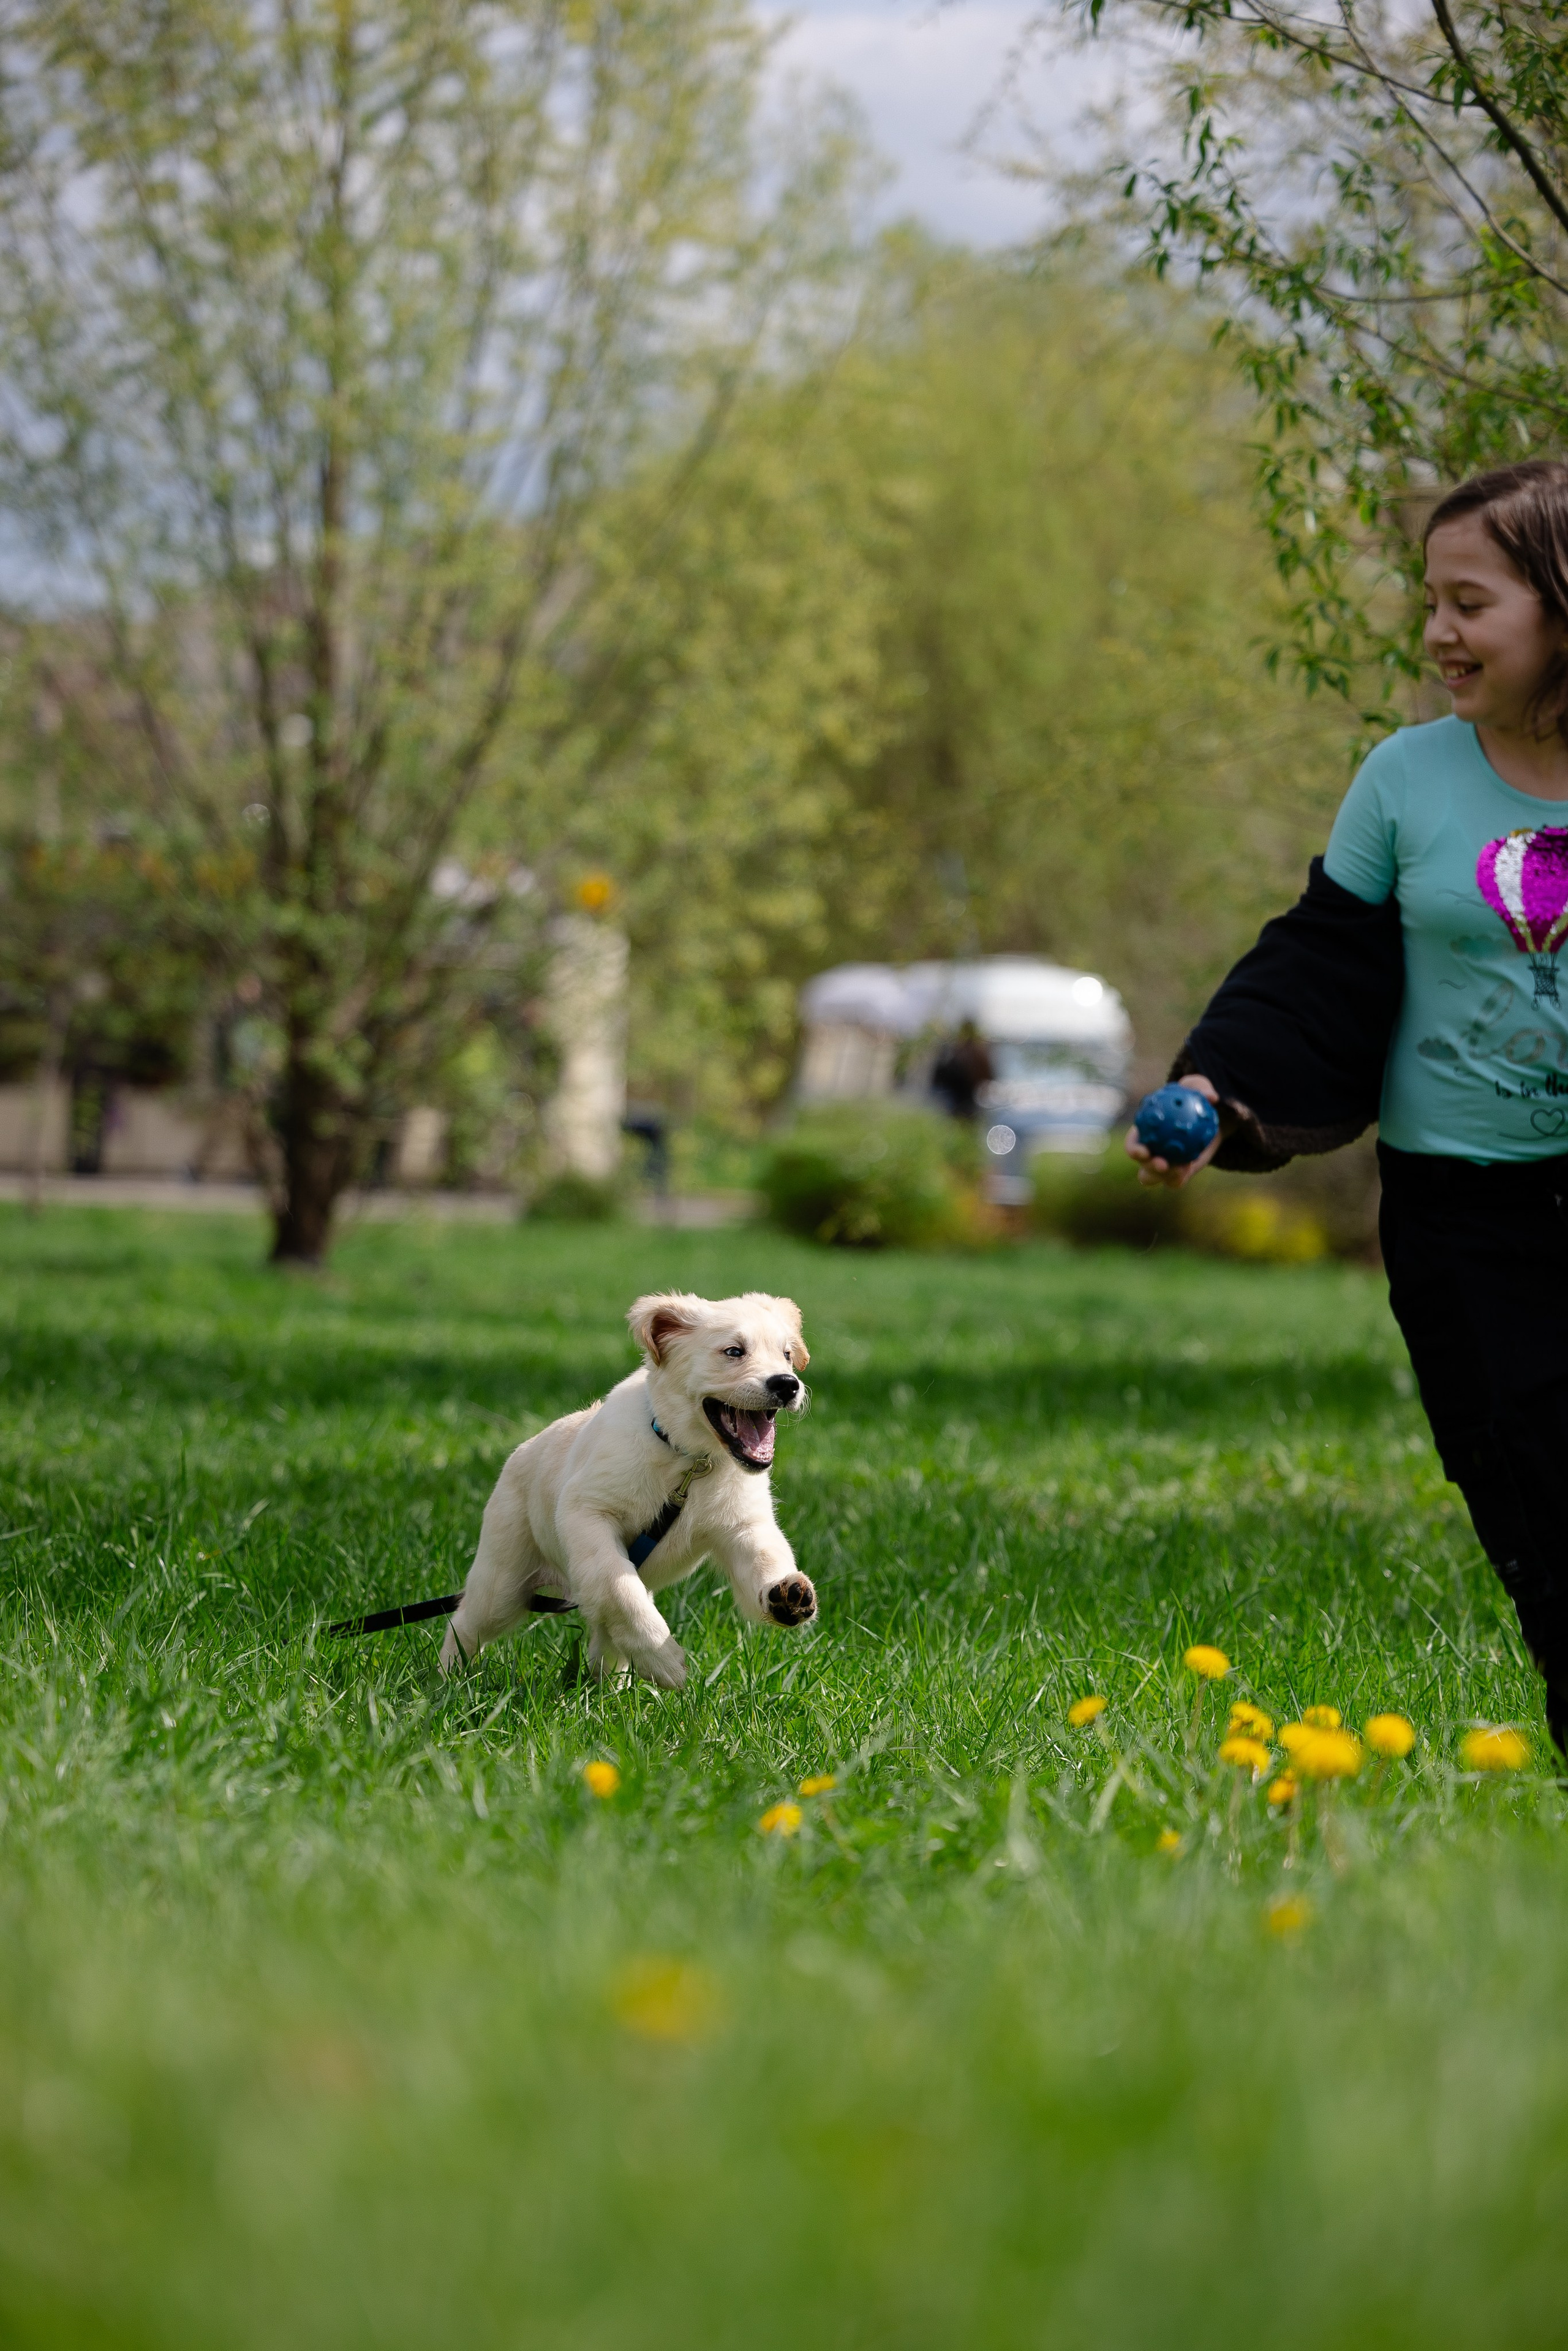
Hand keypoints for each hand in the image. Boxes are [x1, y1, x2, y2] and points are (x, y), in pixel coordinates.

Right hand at [1124, 1073, 1221, 1190]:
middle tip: (1162, 1163)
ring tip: (1179, 1169)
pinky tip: (1190, 1166)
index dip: (1134, 1150)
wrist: (1208, 1119)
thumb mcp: (1197, 1088)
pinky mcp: (1179, 1174)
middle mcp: (1150, 1154)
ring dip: (1165, 1176)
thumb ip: (1200, 1087)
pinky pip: (1176, 1180)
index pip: (1132, 1146)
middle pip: (1143, 1168)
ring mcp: (1164, 1167)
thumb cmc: (1194, 1100)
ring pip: (1158, 1178)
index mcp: (1144, 1135)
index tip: (1144, 1150)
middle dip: (1148, 1168)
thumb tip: (1211, 1096)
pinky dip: (1181, 1176)